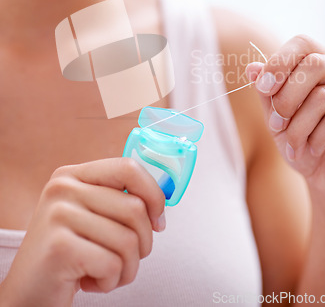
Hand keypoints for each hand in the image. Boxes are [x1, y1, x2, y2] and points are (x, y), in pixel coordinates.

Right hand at [1, 158, 165, 306]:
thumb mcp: (90, 216)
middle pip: (134, 207)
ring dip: (126, 268)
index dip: (153, 194)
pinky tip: (89, 282)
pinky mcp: (59, 247)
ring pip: (128, 240)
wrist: (27, 293)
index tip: (157, 221)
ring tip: (105, 272)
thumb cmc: (69, 255)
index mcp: (73, 175)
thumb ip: (118, 201)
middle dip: (142, 243)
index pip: (128, 168)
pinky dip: (110, 281)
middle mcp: (63, 188)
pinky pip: (112, 264)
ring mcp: (58, 215)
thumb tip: (160, 208)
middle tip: (125, 258)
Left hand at [246, 35, 324, 209]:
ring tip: (292, 144)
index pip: (302, 43)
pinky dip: (317, 137)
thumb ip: (267, 92)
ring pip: (323, 95)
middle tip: (276, 124)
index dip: (279, 62)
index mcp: (320, 64)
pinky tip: (313, 148)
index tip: (263, 88)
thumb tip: (252, 68)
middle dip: (286, 97)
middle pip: (314, 64)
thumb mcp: (277, 117)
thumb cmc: (301, 141)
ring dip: (298, 126)